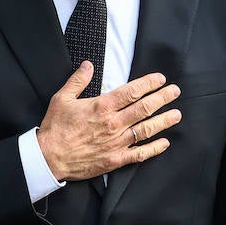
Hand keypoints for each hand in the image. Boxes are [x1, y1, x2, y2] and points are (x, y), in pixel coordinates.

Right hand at [36, 63, 181, 181]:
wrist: (49, 158)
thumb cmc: (55, 128)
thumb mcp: (62, 98)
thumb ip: (78, 80)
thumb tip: (88, 64)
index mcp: (102, 106)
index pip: (132, 91)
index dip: (149, 83)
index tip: (161, 79)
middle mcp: (113, 123)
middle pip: (144, 108)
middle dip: (162, 98)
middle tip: (175, 92)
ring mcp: (116, 143)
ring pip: (146, 129)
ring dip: (164, 121)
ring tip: (176, 114)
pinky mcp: (115, 160)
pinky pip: (139, 154)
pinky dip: (154, 149)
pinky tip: (164, 143)